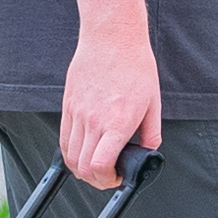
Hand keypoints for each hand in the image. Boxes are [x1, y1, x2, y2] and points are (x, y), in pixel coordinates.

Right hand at [59, 25, 160, 189]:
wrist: (112, 37)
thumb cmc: (135, 65)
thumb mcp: (153, 102)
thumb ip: (151, 133)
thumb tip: (147, 152)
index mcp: (118, 123)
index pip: (100, 166)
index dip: (107, 180)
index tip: (116, 177)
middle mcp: (94, 121)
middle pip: (82, 167)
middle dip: (95, 180)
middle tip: (107, 175)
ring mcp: (78, 113)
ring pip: (70, 156)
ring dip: (81, 168)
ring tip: (94, 166)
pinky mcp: (69, 105)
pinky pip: (64, 138)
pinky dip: (70, 152)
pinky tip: (81, 151)